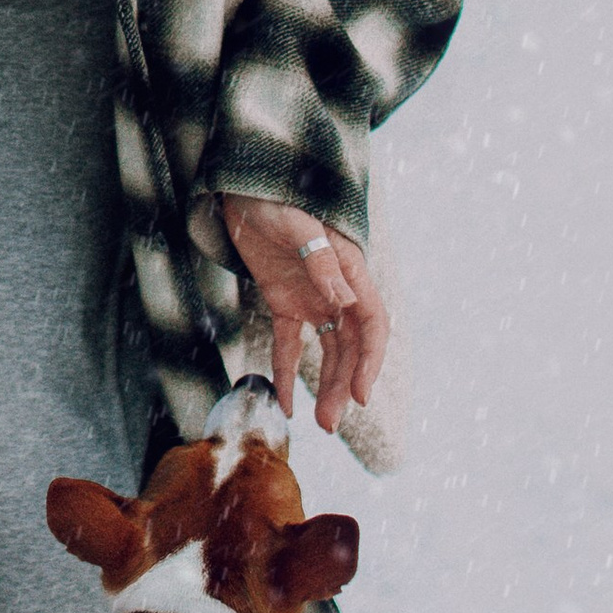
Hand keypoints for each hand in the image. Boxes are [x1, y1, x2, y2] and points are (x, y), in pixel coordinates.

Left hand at [220, 196, 387, 435]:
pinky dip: (287, 373)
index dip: (370, 360)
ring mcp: (312, 298)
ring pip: (327, 352)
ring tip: (319, 423)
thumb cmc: (273, 198)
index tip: (360, 394)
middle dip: (344, 385)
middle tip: (330, 423)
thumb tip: (345, 299)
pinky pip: (290, 345)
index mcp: (350, 269)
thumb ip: (322, 260)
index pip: (371, 323)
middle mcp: (337, 289)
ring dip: (325, 386)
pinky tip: (287, 404)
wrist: (241, 189)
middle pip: (350, 347)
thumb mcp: (296, 224)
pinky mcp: (285, 303)